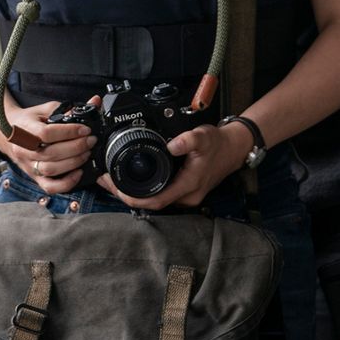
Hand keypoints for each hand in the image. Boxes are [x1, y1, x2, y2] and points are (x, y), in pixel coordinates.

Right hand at [1, 99, 96, 194]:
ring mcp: (28, 166)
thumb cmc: (30, 120)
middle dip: (76, 147)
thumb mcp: (46, 109)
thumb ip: (68, 108)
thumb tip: (94, 102)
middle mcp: (23, 150)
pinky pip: (50, 186)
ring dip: (73, 162)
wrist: (8, 133)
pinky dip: (66, 183)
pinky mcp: (34, 177)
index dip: (69, 132)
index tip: (85, 129)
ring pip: (51, 169)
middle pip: (51, 153)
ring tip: (87, 153)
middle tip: (91, 140)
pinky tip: (79, 173)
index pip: (46, 133)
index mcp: (24, 130)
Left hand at [99, 121, 248, 209]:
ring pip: (155, 200)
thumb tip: (171, 145)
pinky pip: (161, 194)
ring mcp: (186, 196)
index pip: (156, 200)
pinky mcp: (184, 192)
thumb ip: (187, 140)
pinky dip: (144, 190)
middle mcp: (186, 196)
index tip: (115, 188)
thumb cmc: (218, 144)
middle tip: (105, 181)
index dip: (134, 198)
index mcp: (188, 185)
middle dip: (126, 195)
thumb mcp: (203, 136)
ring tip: (112, 180)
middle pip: (151, 203)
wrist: (233, 149)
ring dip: (134, 193)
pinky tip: (131, 181)